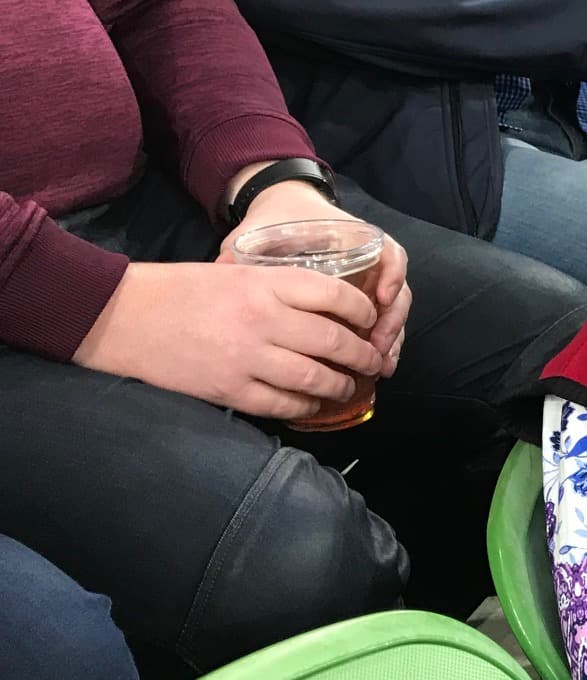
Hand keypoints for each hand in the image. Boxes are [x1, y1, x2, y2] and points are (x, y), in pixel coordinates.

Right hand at [72, 260, 385, 420]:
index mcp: (266, 284)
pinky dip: (306, 407)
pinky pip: (283, 405)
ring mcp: (247, 358)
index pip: (336, 296)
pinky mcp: (229, 390)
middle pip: (335, 341)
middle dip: (363, 354)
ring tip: (350, 386)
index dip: (363, 312)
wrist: (120, 317)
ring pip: (315, 378)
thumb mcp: (235, 273)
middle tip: (373, 360)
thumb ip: (278, 289)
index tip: (371, 320)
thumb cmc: (177, 290)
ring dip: (341, 385)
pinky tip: (314, 404)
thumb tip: (325, 308)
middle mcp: (264, 320)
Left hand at [219, 181, 411, 375]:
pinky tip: (385, 357)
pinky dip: (389, 337)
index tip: (380, 299)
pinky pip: (387, 317)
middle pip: (396, 292)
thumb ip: (245, 248)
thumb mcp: (260, 232)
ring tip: (382, 365)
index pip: (388, 255)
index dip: (391, 277)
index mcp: (349, 241)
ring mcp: (371, 279)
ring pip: (395, 310)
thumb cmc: (275, 223)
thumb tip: (222, 268)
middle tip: (377, 351)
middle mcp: (369, 261)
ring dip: (392, 338)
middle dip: (391, 324)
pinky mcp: (366, 295)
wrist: (284, 210)